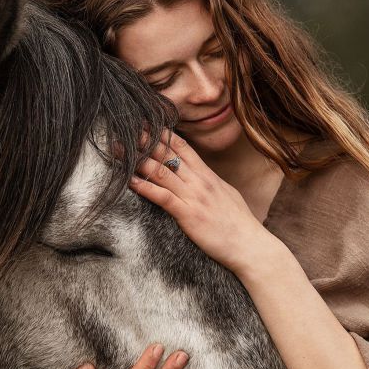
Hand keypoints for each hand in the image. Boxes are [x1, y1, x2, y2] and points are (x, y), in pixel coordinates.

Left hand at [128, 129, 264, 273]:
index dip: (162, 133)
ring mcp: (193, 196)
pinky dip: (144, 187)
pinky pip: (162, 196)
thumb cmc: (239, 224)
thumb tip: (201, 176)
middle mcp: (199, 181)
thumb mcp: (226, 195)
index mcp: (208, 175)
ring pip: (161, 171)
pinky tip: (129, 180)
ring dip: (137, 159)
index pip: (182, 146)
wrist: (250, 245)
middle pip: (168, 154)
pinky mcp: (188, 214)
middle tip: (126, 128)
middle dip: (145, 140)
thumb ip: (210, 183)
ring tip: (119, 149)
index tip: (146, 123)